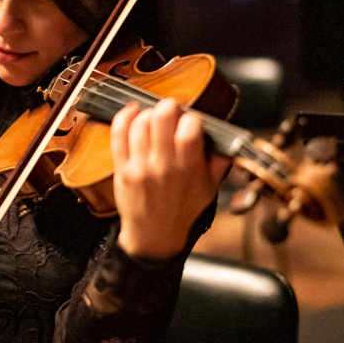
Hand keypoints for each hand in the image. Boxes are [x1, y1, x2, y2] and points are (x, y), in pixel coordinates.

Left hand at [110, 98, 229, 257]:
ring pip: (140, 123)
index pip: (190, 128)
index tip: (190, 120)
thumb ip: (218, 165)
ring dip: (148, 113)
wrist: (154, 236)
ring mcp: (140, 166)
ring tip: (154, 116)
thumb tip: (225, 143)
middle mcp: (164, 165)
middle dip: (168, 106)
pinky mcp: (122, 168)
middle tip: (171, 109)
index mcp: (189, 169)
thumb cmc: (182, 212)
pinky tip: (131, 111)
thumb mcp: (209, 190)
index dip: (191, 117)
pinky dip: (124, 117)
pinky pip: (118, 135)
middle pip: (162, 118)